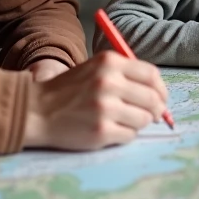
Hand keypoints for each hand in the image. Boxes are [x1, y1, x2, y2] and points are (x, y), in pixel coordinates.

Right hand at [23, 52, 168, 149]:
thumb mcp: (96, 68)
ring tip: (123, 120)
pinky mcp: (101, 131)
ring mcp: (105, 108)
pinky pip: (130, 135)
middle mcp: (109, 83)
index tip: (161, 98)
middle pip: (153, 99)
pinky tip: (111, 130)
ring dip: (139, 123)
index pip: (152, 75)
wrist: (36, 110)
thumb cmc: (69, 90)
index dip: (161, 89)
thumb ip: (126, 75)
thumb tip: (159, 94)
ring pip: (144, 119)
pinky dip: (126, 135)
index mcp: (109, 63)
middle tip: (151, 115)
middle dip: (156, 109)